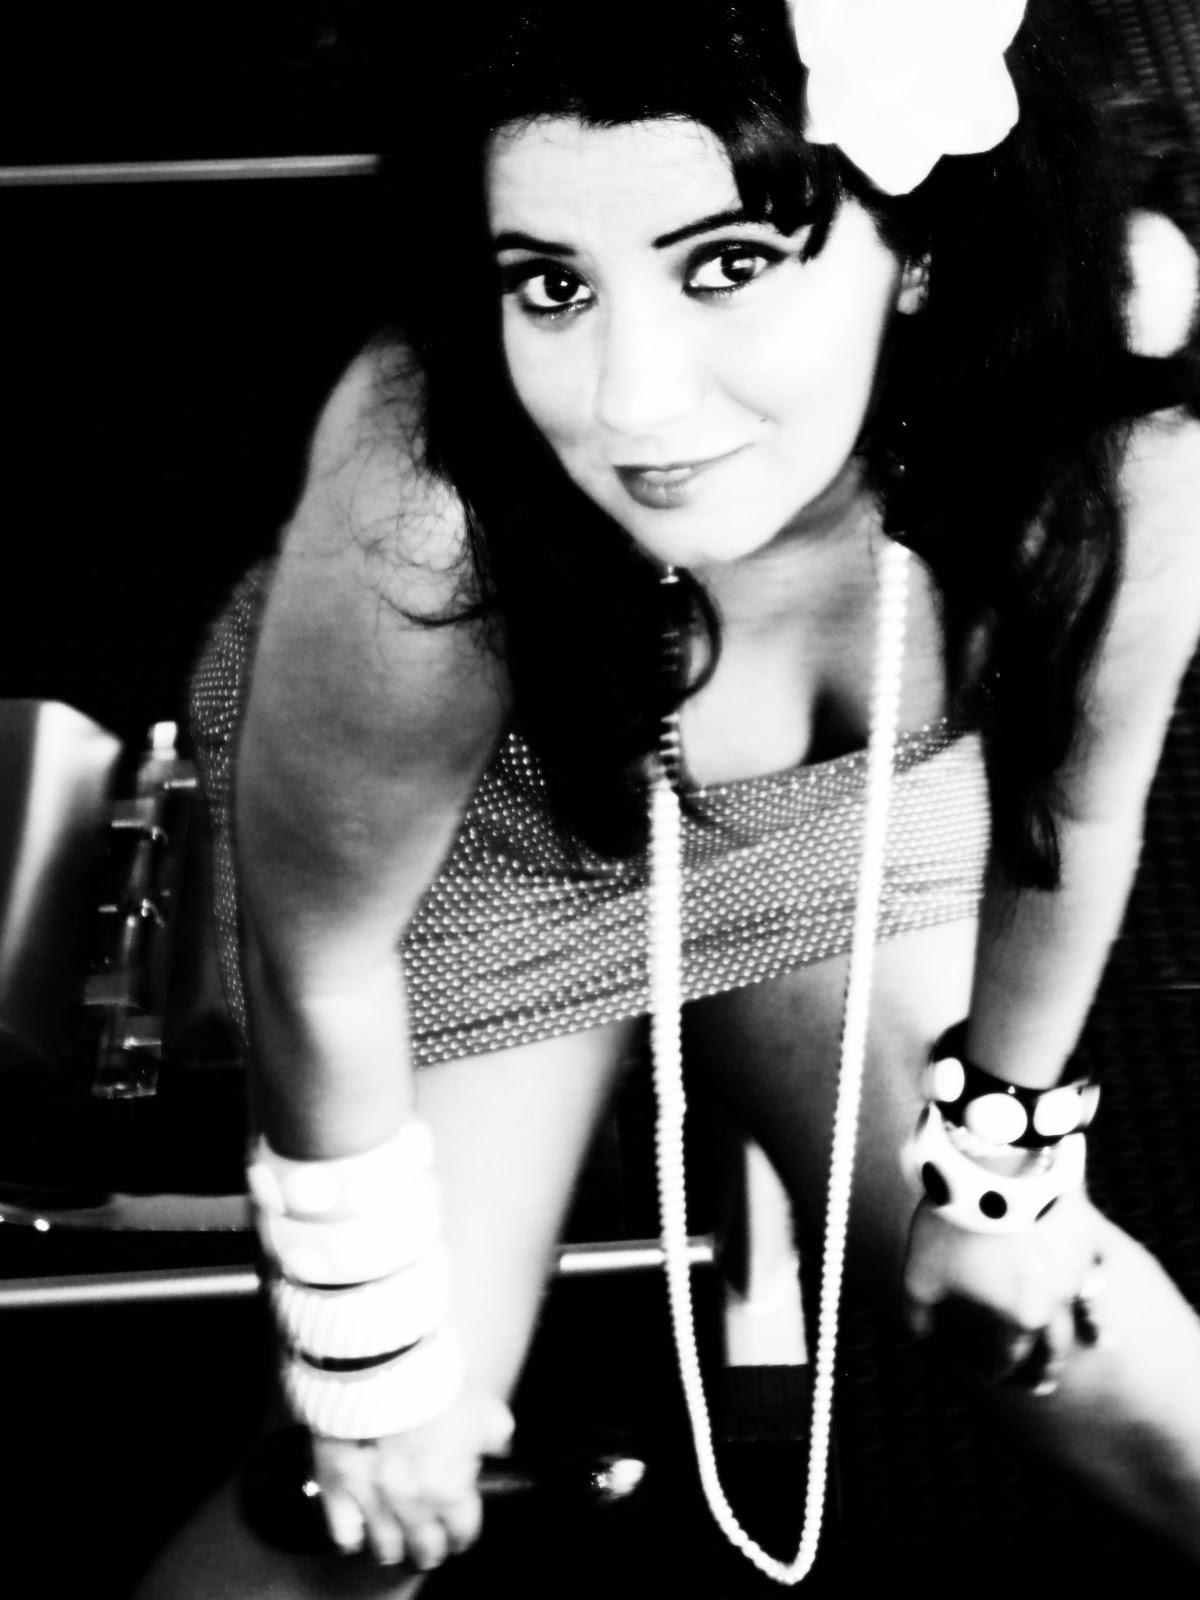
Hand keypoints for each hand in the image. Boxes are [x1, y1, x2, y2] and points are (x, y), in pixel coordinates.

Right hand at [312, 1384, 513, 1569]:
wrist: (380, 1364)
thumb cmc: (433, 1380)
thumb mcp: (480, 1404)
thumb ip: (494, 1433)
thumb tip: (500, 1444)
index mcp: (450, 1488)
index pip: (463, 1530)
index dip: (463, 1532)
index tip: (460, 1532)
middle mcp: (413, 1504)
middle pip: (425, 1547)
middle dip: (430, 1547)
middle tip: (429, 1547)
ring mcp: (373, 1500)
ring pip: (385, 1545)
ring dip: (393, 1545)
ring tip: (395, 1545)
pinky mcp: (338, 1487)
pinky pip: (345, 1531)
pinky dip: (352, 1534)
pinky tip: (357, 1530)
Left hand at [902, 1188, 1107, 1393]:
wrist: (988, 1171)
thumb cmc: (952, 1226)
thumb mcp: (920, 1274)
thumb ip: (919, 1314)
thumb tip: (918, 1337)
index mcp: (1017, 1319)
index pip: (1009, 1358)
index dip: (999, 1371)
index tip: (994, 1379)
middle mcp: (1055, 1303)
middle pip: (1055, 1347)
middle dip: (1048, 1368)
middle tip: (1043, 1384)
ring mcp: (1075, 1268)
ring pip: (1089, 1308)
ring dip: (1094, 1328)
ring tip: (1101, 1342)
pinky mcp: (1084, 1233)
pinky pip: (1100, 1259)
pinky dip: (1101, 1271)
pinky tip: (1103, 1275)